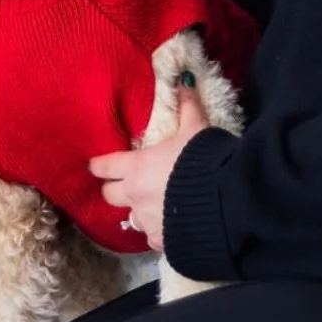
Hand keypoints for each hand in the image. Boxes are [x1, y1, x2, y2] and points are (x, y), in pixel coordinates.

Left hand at [89, 89, 211, 251]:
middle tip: (125, 183)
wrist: (226, 202)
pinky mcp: (160, 242)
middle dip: (114, 189)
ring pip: (130, 217)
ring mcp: (146, 221)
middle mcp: (135, 196)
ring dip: (137, 209)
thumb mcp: (196, 129)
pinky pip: (151, 237)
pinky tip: (169, 225)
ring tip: (152, 205)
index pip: (104, 166)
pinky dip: (157, 230)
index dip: (98, 165)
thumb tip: (184, 79)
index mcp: (137, 167)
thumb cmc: (204, 160)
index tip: (96, 164)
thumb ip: (187, 106)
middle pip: (109, 195)